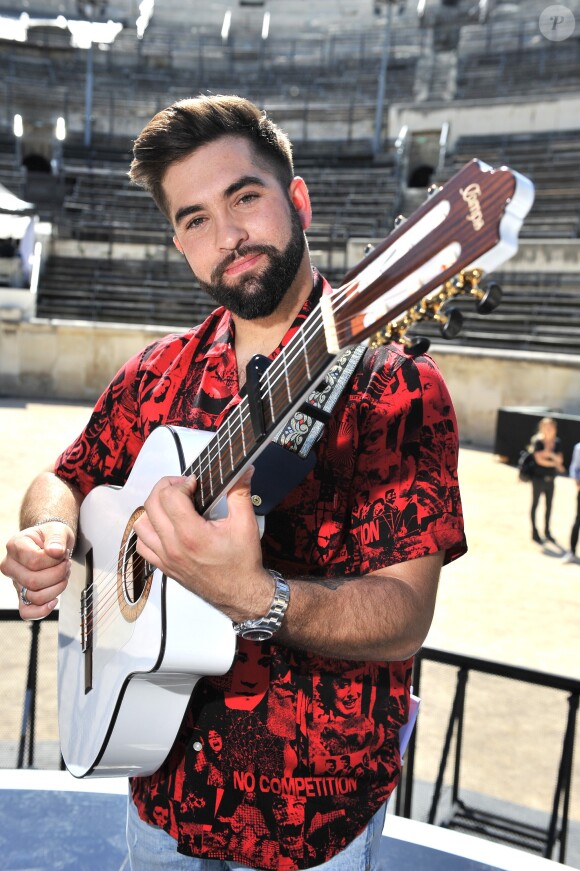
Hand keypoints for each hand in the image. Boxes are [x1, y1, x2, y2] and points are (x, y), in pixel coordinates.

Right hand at [1, 521, 74, 619]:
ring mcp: (15, 582)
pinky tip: (54, 600)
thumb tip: (55, 551)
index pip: (34, 561)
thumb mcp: (57, 530)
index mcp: (15, 546)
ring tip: (62, 576)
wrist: (51, 544)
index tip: (62, 554)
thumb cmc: (51, 536)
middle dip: (58, 575)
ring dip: (56, 588)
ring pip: (34, 597)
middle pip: (34, 581)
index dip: (54, 560)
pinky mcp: (22, 595)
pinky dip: (42, 610)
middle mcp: (10, 565)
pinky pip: (26, 612)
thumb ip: (56, 538)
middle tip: (66, 565)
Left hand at [133, 468, 271, 622]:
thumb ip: (240, 493)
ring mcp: (166, 558)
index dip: (182, 483)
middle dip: (166, 488)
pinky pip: (142, 545)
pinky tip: (163, 526)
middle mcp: (174, 546)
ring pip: (141, 524)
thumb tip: (243, 470)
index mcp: (192, 535)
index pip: (170, 497)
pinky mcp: (164, 566)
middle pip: (152, 504)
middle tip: (182, 486)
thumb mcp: (246, 524)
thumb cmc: (242, 563)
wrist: (241, 593)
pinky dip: (148, 531)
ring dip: (153, 508)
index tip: (194, 482)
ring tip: (171, 504)